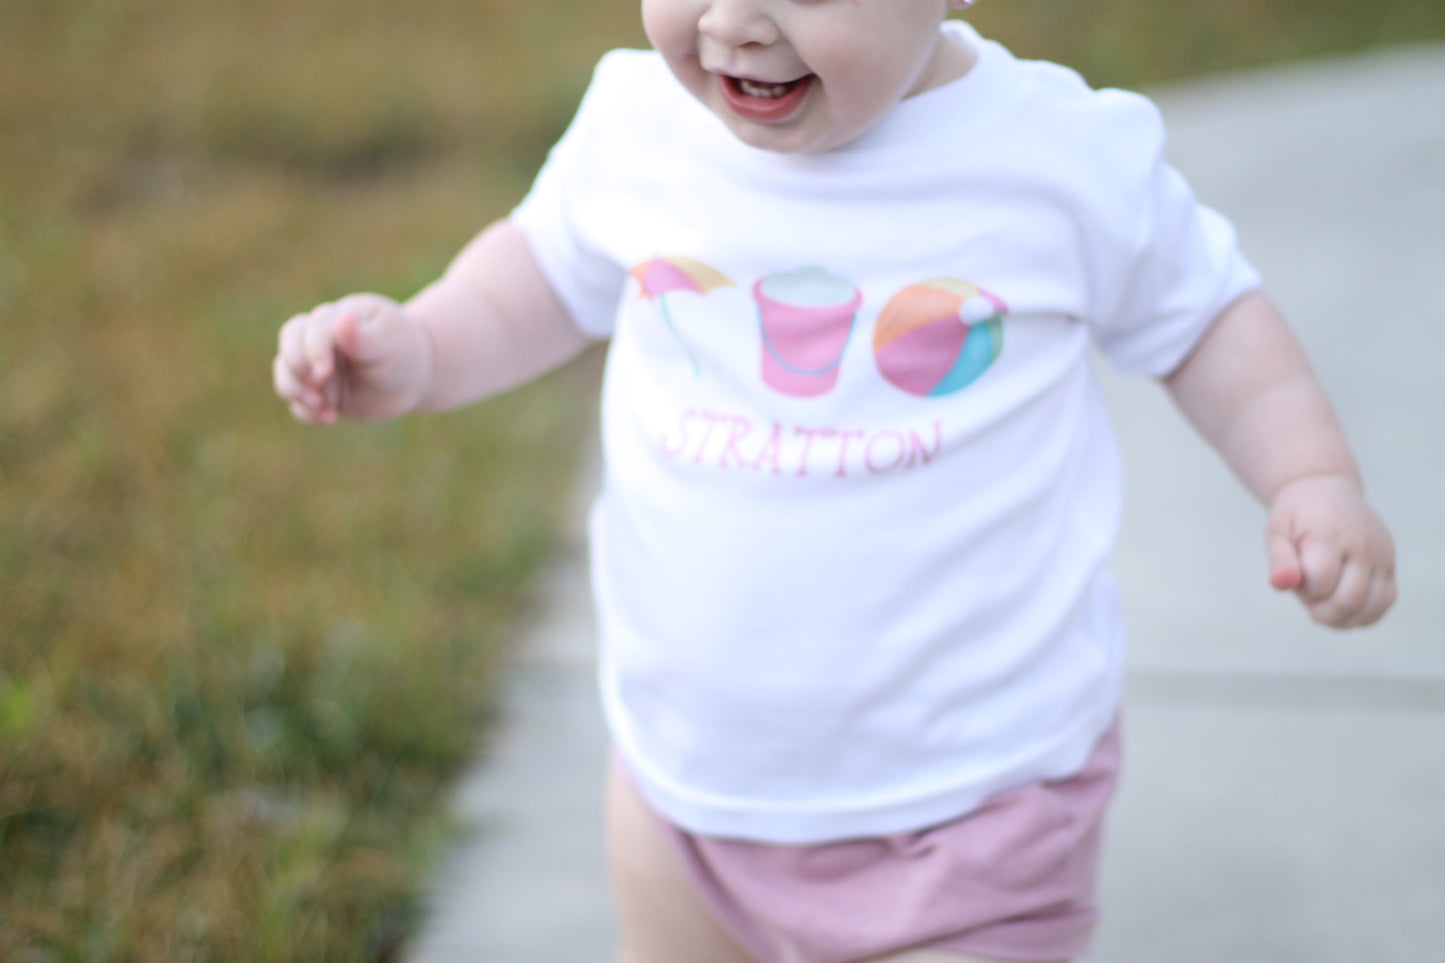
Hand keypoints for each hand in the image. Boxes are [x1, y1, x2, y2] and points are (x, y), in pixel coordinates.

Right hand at [273, 293, 433, 423]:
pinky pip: (298, 402)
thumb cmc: (402, 350)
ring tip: (322, 408)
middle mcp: (319, 337)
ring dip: (295, 392)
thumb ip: (364, 336)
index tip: (324, 372)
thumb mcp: (389, 342)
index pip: (313, 327)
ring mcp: (314, 364)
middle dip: (296, 369)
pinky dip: (306, 412)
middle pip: (289, 344)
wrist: (412, 376)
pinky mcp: (317, 390)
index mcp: (338, 316)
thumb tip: (342, 318)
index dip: (313, 350)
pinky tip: (330, 418)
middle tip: (316, 392)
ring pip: (286, 372)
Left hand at [1265, 474, 1395, 627]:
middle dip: (1321, 610)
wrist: (1326, 489)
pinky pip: (1386, 600)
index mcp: (1330, 534)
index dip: (1303, 590)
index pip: (1321, 581)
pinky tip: (1343, 609)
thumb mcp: (1277, 531)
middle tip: (1306, 595)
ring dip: (1343, 618)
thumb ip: (1280, 560)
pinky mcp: (1390, 563)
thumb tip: (1280, 584)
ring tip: (1322, 605)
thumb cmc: (1296, 515)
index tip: (1295, 578)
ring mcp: (1381, 555)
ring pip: (1372, 606)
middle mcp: (1362, 545)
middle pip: (1349, 599)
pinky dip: (1364, 614)